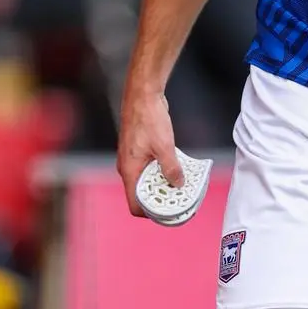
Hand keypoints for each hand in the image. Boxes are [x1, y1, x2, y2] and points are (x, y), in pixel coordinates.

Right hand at [116, 86, 181, 216]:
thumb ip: (171, 168)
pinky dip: (161, 173)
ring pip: (146, 181)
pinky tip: (176, 170)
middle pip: (141, 195)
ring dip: (161, 185)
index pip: (134, 204)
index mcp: (129, 170)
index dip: (149, 213)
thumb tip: (178, 184)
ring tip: (179, 187)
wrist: (142, 95)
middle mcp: (128, 167)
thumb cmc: (147, 118)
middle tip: (178, 201)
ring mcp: (133, 159)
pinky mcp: (140, 151)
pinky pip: (149, 169)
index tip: (166, 214)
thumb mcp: (164, 146)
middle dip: (159, 200)